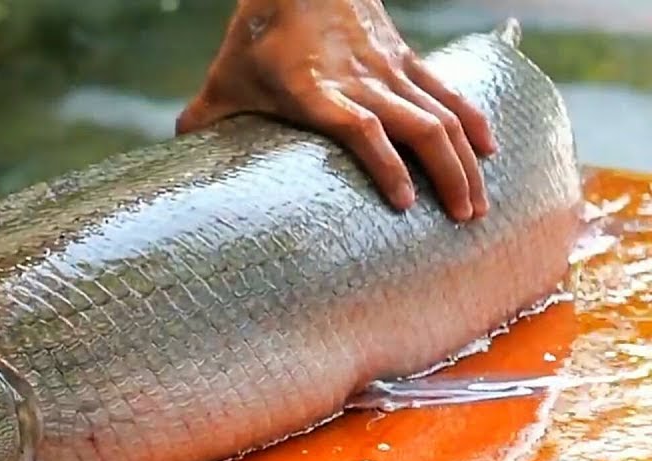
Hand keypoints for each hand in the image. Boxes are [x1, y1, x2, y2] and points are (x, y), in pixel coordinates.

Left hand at [176, 0, 495, 221]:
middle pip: (417, 127)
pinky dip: (471, 118)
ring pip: (440, 112)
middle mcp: (361, 79)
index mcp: (316, 90)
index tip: (406, 203)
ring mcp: (388, 66)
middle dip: (445, 175)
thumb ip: (203, 120)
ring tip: (478, 204)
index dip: (386, 164)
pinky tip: (490, 148)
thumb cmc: (257, 33)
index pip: (361, 129)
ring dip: (464, 159)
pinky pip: (445, 90)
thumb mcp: (225, 79)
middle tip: (462, 220)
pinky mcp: (403, 56)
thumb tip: (177, 154)